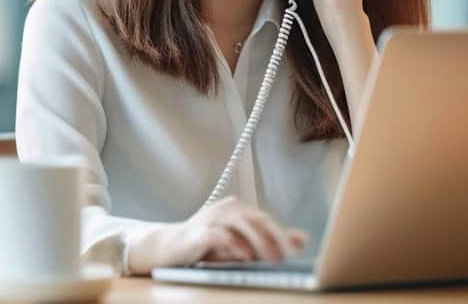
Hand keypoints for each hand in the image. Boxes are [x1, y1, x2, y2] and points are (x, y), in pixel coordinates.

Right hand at [127, 196, 307, 273]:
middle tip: (286, 256)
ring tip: (270, 258)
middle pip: (257, 219)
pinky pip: (221, 235)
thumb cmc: (204, 246)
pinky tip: (245, 257)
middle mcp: (226, 208)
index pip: (265, 219)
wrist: (166, 247)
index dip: (281, 234)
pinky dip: (236, 245)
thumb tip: (301, 239)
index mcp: (237, 209)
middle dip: (274, 238)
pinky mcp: (199, 231)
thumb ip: (267, 241)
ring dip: (259, 242)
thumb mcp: (238, 245)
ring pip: (242, 224)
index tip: (295, 250)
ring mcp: (212, 217)